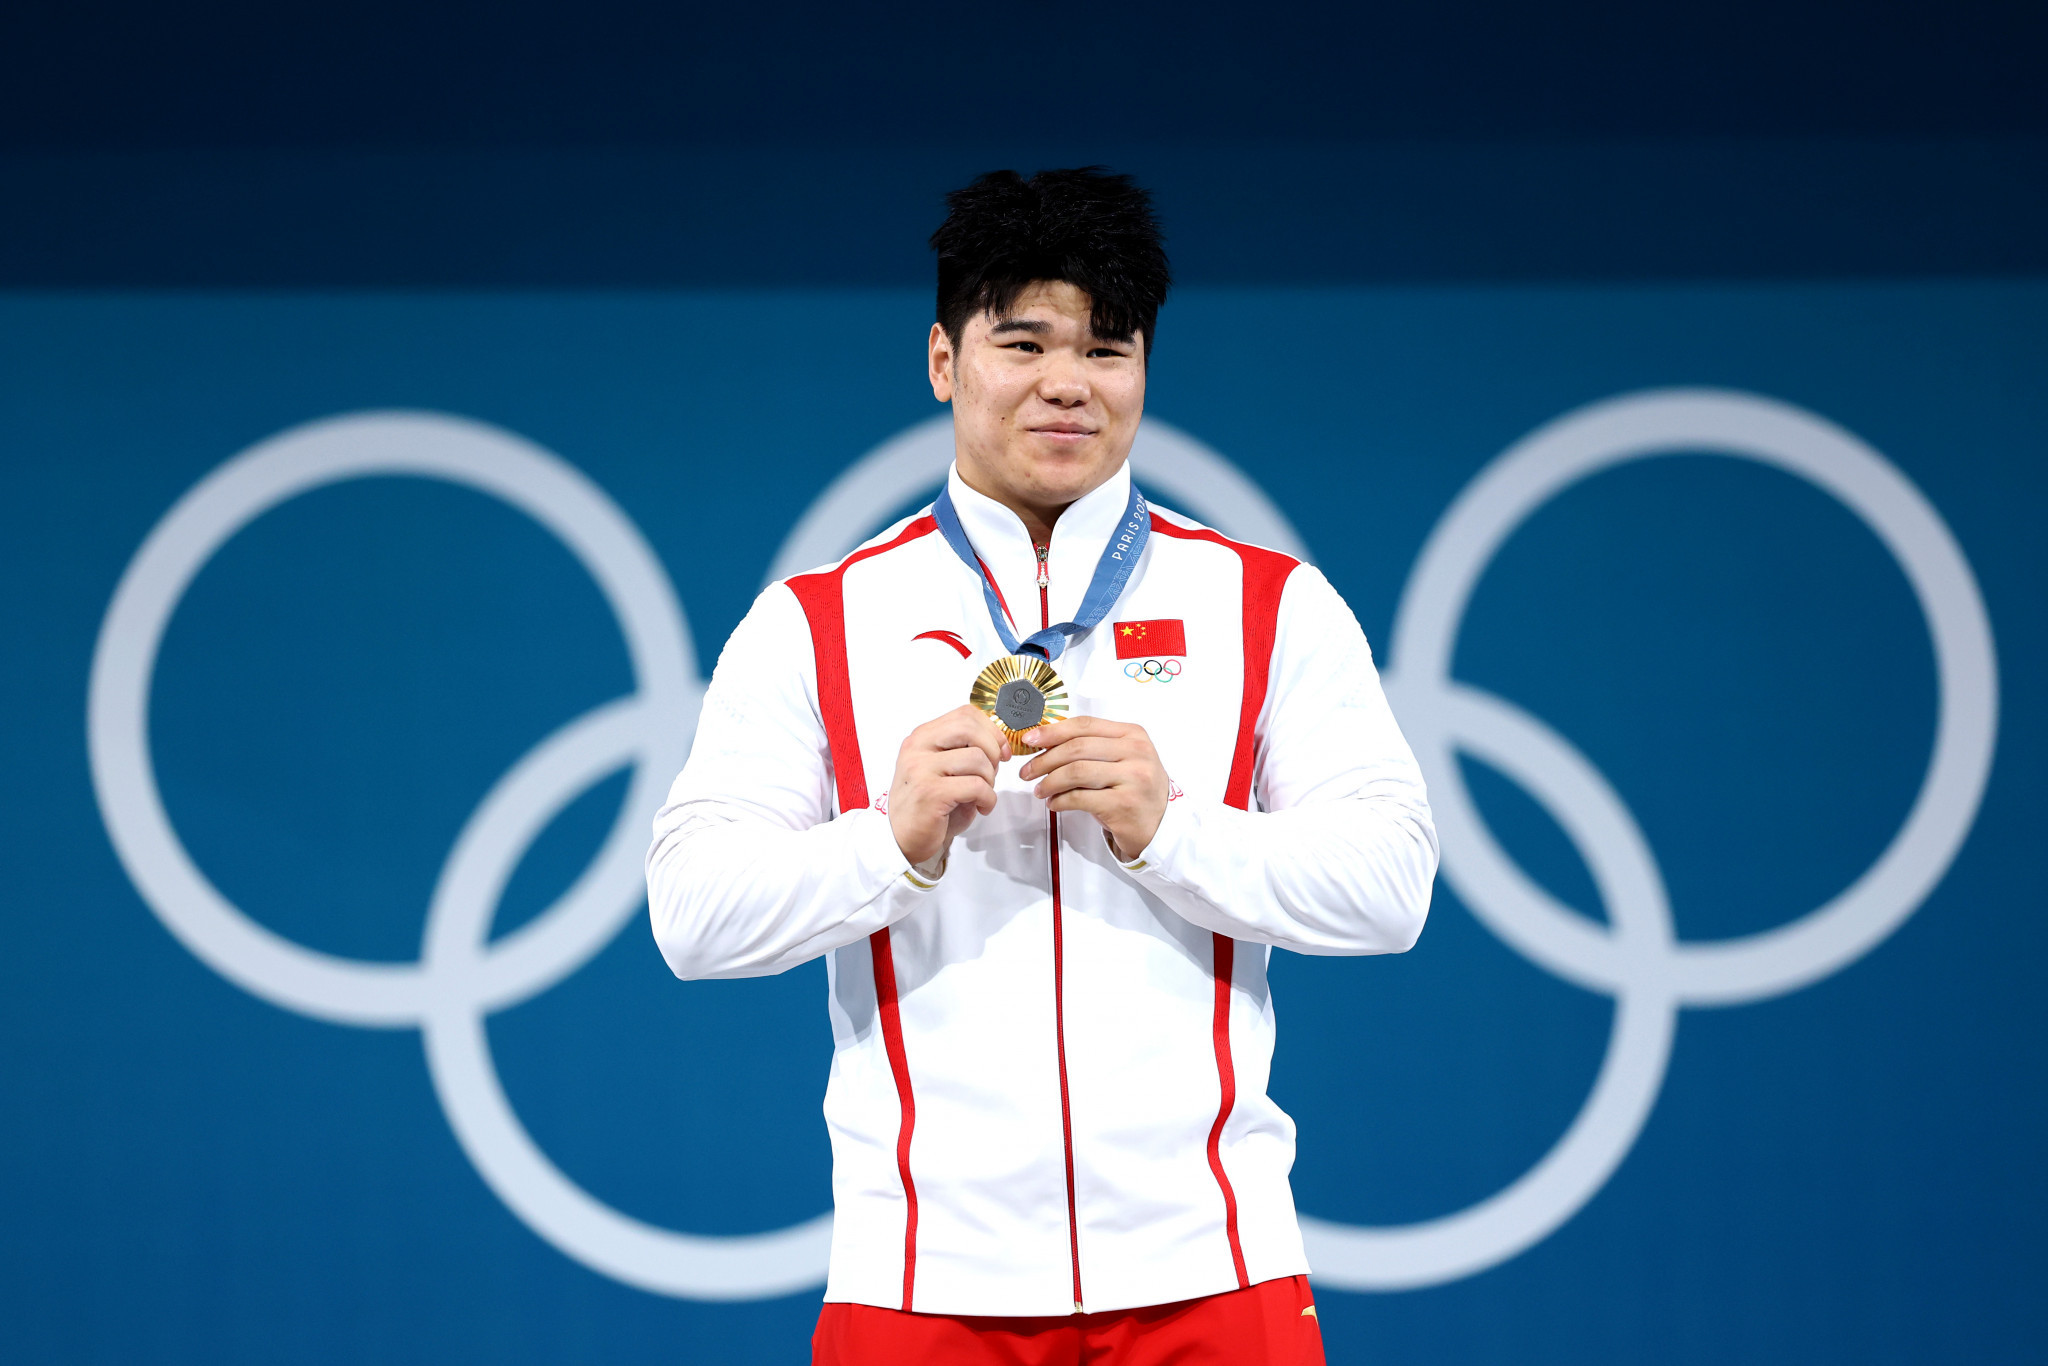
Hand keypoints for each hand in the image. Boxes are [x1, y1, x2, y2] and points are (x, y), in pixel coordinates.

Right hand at [888, 704, 1007, 866]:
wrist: (901, 838)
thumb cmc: (927, 805)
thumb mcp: (943, 769)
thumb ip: (964, 750)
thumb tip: (1000, 743)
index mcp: (922, 737)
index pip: (964, 714)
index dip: (991, 730)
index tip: (1001, 749)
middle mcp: (918, 748)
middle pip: (969, 728)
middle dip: (992, 749)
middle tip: (993, 771)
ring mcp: (921, 769)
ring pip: (976, 758)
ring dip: (990, 779)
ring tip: (982, 794)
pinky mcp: (931, 793)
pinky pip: (976, 786)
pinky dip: (988, 798)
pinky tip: (981, 807)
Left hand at [1017, 717, 1169, 861]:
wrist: (1162, 824)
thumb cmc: (1136, 788)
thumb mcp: (1123, 758)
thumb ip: (1093, 746)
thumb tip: (1046, 742)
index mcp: (1133, 734)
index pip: (1085, 725)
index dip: (1053, 731)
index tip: (1030, 739)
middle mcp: (1136, 752)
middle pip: (1077, 748)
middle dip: (1044, 760)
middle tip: (1027, 771)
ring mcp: (1132, 778)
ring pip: (1076, 772)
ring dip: (1050, 782)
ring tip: (1040, 790)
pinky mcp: (1124, 804)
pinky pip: (1080, 798)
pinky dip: (1061, 801)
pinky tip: (1055, 804)